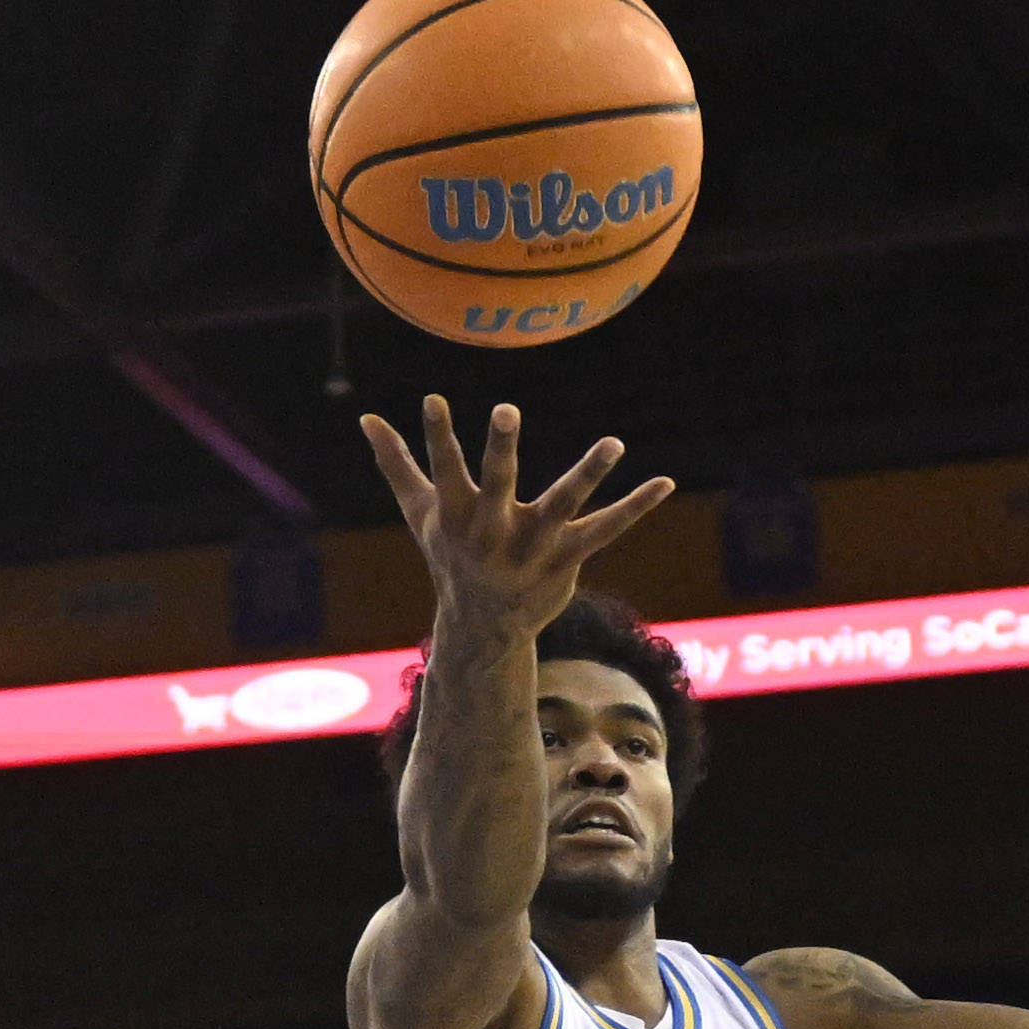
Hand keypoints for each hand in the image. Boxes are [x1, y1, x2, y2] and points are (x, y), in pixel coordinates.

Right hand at [362, 397, 678, 653]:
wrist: (483, 629)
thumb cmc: (450, 558)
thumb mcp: (422, 513)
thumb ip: (397, 464)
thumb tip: (364, 418)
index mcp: (456, 518)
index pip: (443, 470)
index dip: (437, 436)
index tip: (433, 399)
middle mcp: (492, 533)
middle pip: (497, 485)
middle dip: (501, 449)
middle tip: (505, 409)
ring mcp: (532, 547)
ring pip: (563, 504)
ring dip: (588, 472)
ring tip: (614, 442)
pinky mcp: (567, 558)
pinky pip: (605, 529)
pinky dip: (635, 507)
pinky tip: (664, 482)